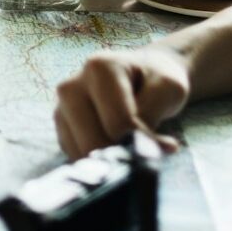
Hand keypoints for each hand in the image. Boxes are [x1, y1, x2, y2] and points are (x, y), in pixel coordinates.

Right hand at [53, 46, 189, 157]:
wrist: (143, 74)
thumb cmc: (156, 79)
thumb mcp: (169, 88)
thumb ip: (153, 115)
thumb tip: (140, 150)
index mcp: (98, 68)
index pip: (118, 123)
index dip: (144, 142)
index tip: (168, 145)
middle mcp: (71, 86)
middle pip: (94, 142)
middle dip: (125, 154)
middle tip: (149, 150)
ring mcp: (62, 108)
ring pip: (83, 155)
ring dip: (112, 161)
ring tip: (133, 146)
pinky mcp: (62, 128)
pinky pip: (78, 159)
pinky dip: (101, 163)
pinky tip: (117, 147)